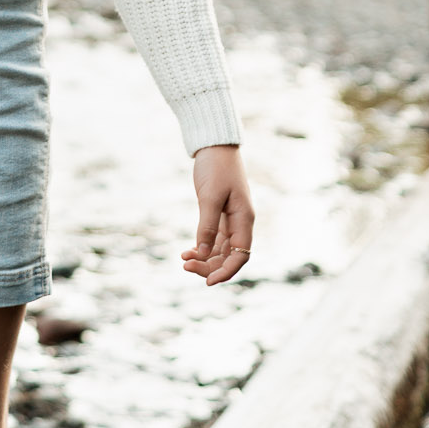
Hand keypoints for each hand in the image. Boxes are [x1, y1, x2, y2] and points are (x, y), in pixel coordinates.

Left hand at [184, 146, 253, 286]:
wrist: (214, 145)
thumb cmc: (216, 167)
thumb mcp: (209, 196)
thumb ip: (207, 226)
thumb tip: (204, 253)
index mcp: (244, 219)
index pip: (240, 255)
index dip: (227, 271)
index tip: (208, 282)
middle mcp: (240, 222)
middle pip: (230, 256)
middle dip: (210, 266)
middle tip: (185, 266)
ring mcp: (231, 219)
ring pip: (221, 249)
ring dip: (204, 258)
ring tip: (183, 259)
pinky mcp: (220, 214)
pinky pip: (214, 239)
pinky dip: (202, 247)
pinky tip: (188, 250)